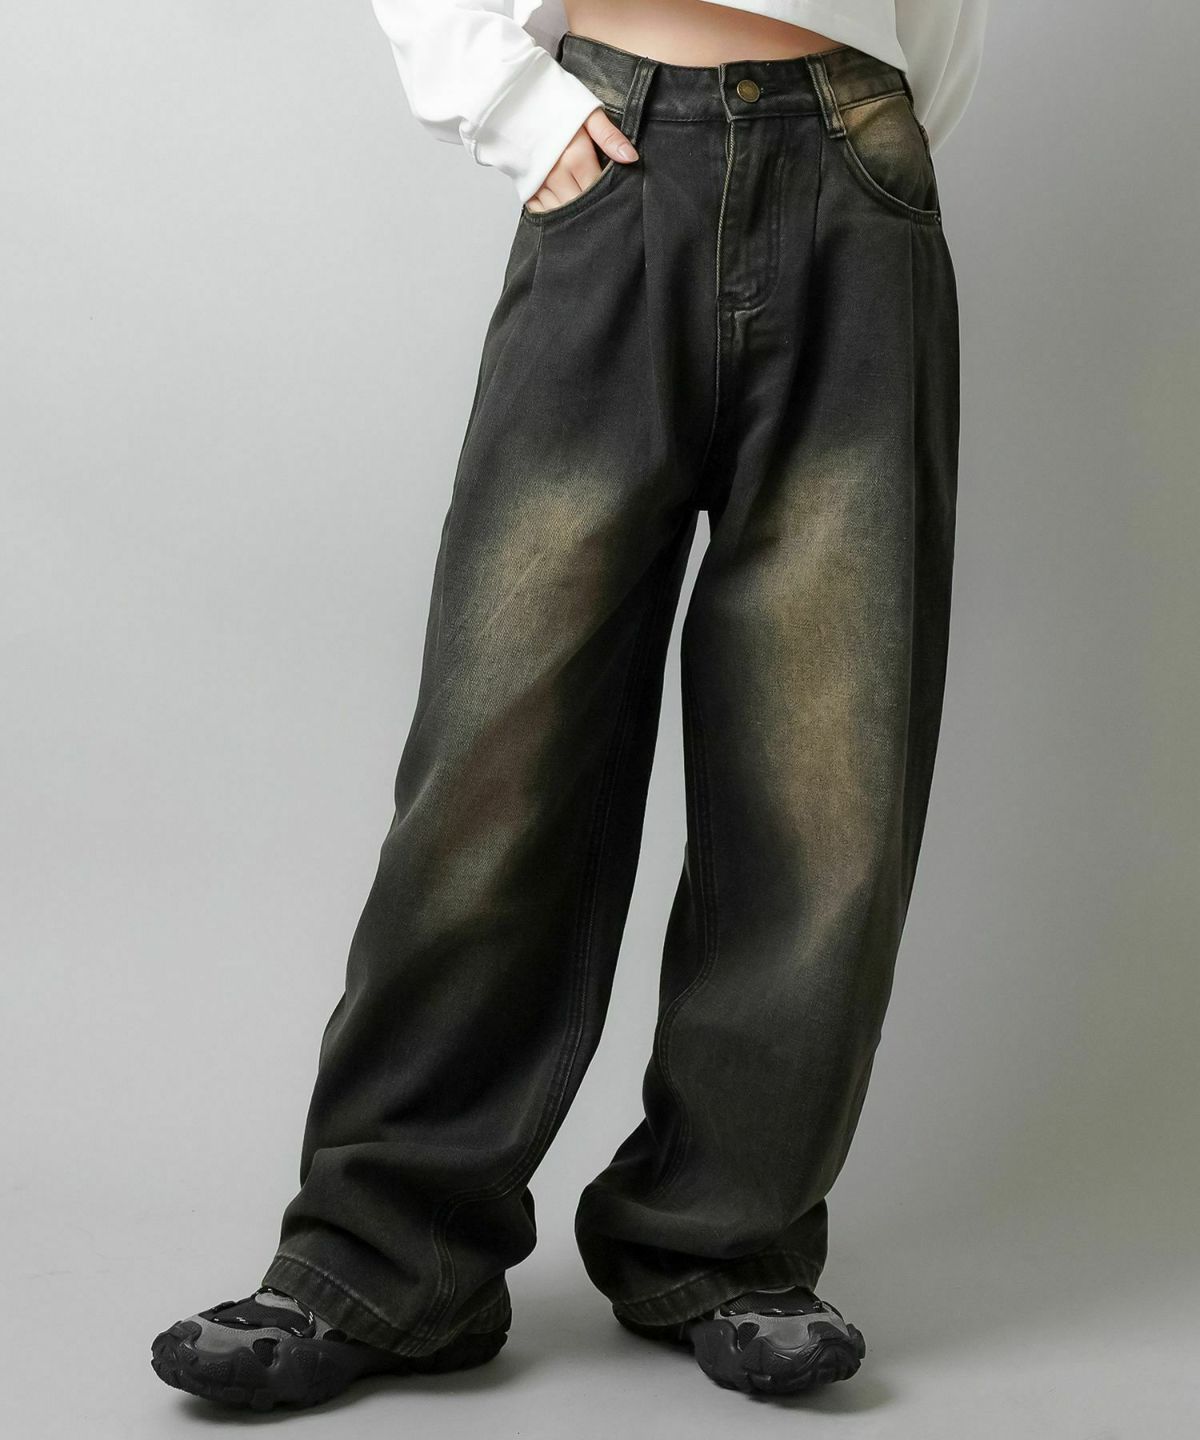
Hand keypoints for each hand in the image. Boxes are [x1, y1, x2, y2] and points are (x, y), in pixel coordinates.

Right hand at [524, 106, 638, 213]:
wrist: (516, 99)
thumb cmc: (553, 103)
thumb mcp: (587, 112)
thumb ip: (609, 136)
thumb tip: (630, 158)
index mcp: (574, 157)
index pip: (597, 188)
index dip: (608, 194)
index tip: (614, 194)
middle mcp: (555, 175)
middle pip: (580, 206)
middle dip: (592, 209)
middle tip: (602, 208)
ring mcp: (539, 182)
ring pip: (561, 214)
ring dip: (573, 217)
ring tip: (583, 213)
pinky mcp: (526, 186)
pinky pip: (541, 211)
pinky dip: (552, 214)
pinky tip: (561, 210)